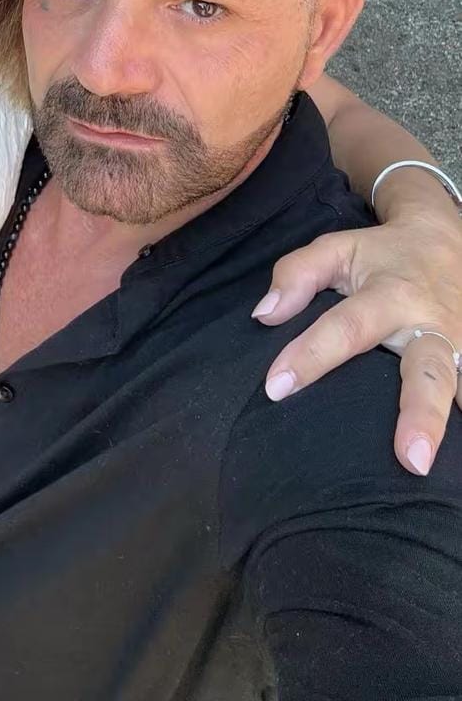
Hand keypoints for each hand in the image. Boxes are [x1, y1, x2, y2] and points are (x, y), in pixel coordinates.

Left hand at [253, 204, 461, 476]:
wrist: (447, 238)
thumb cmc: (382, 254)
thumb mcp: (337, 249)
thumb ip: (297, 274)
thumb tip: (264, 315)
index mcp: (391, 294)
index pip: (346, 329)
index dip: (310, 357)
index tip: (276, 388)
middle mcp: (431, 324)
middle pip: (429, 371)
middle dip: (420, 414)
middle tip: (409, 459)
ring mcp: (461, 345)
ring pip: (457, 388)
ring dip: (445, 426)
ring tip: (432, 468)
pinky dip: (460, 418)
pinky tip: (450, 460)